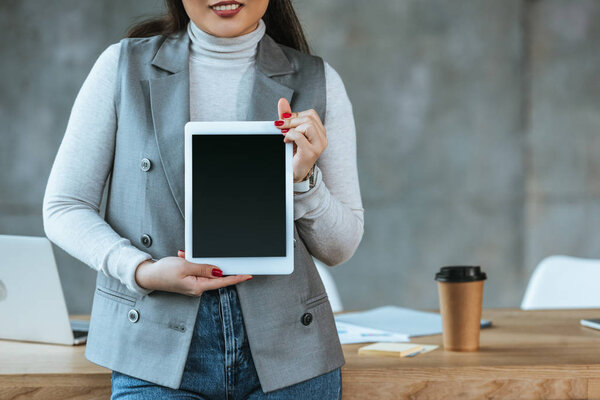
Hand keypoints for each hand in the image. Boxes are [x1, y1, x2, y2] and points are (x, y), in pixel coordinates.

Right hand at [134, 250, 251, 296]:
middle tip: (207, 255)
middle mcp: (197, 288)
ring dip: (198, 261)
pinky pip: (197, 269)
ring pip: (205, 270)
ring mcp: (193, 284)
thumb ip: (203, 268)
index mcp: (198, 287)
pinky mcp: (189, 280)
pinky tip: (184, 257)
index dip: (237, 278)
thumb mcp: (185, 267)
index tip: (248, 274)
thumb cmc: (163, 273)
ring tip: (185, 256)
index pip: (222, 282)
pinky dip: (192, 261)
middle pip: (215, 275)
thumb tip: (219, 272)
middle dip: (212, 262)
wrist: (148, 275)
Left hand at [274, 98, 327, 181]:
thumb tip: (282, 101)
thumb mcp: (290, 132)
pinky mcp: (311, 153)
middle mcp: (322, 138)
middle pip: (309, 118)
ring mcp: (318, 146)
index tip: (284, 121)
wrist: (294, 172)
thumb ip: (288, 118)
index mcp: (319, 132)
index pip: (311, 114)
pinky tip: (286, 141)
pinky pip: (300, 136)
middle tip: (280, 126)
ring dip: (292, 128)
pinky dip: (290, 135)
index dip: (296, 115)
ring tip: (285, 135)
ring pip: (308, 125)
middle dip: (292, 120)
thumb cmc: (294, 153)